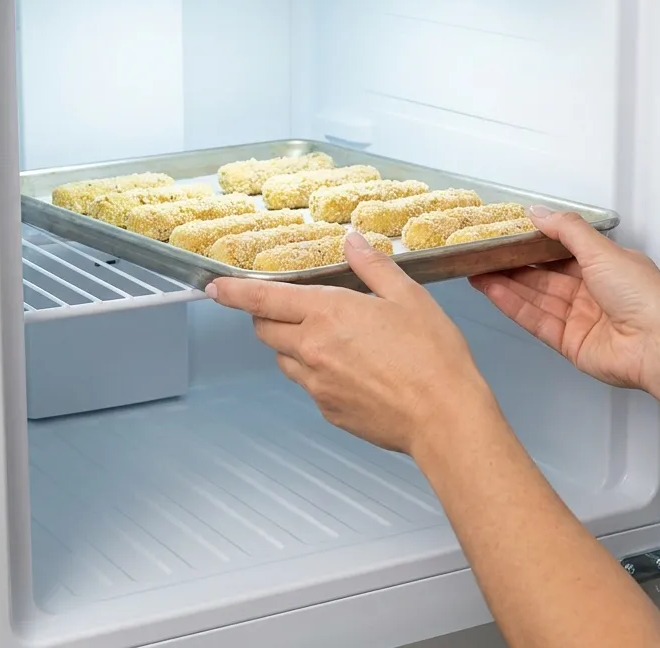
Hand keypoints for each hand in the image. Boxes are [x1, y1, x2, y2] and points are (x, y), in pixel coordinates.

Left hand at [208, 232, 499, 454]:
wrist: (445, 418)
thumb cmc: (433, 358)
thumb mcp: (409, 298)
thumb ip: (373, 267)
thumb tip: (353, 241)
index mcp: (327, 314)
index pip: (262, 298)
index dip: (233, 291)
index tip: (215, 287)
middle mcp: (311, 348)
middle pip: (264, 329)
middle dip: (268, 316)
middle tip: (292, 309)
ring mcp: (316, 383)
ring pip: (283, 358)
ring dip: (292, 345)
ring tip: (332, 340)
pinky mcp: (326, 409)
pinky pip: (307, 385)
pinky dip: (316, 373)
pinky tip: (351, 370)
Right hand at [469, 206, 659, 400]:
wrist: (657, 344)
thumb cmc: (645, 297)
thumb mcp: (603, 251)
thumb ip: (566, 231)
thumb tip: (539, 212)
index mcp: (606, 267)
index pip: (560, 252)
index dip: (532, 244)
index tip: (506, 236)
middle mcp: (592, 292)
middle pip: (542, 276)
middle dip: (512, 265)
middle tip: (484, 254)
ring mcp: (579, 318)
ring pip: (534, 297)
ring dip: (505, 284)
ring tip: (477, 271)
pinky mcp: (567, 342)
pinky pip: (533, 319)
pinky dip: (511, 304)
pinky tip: (492, 291)